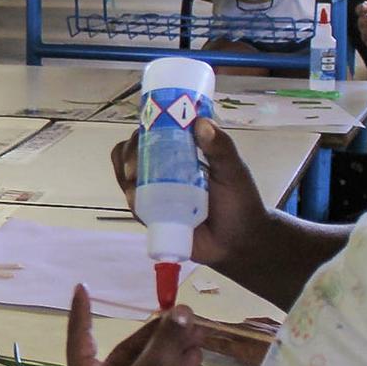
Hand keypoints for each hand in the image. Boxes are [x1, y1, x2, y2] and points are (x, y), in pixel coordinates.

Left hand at [64, 285, 203, 365]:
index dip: (83, 311)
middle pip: (125, 353)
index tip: (82, 287)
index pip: (81, 337)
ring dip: (170, 349)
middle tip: (180, 314)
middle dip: (156, 335)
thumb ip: (168, 338)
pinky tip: (196, 353)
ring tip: (197, 330)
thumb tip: (182, 309)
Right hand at [110, 118, 271, 268]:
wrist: (238, 243)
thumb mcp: (233, 171)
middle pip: (132, 152)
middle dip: (129, 154)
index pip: (155, 131)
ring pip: (127, 175)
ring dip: (127, 174)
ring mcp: (156, 191)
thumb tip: (201, 122)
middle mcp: (164, 168)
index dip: (145, 128)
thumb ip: (221, 148)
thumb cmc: (239, 202)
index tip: (146, 130)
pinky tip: (138, 199)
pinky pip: (133, 202)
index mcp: (182, 151)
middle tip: (139, 163)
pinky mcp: (151, 213)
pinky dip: (132, 198)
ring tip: (137, 179)